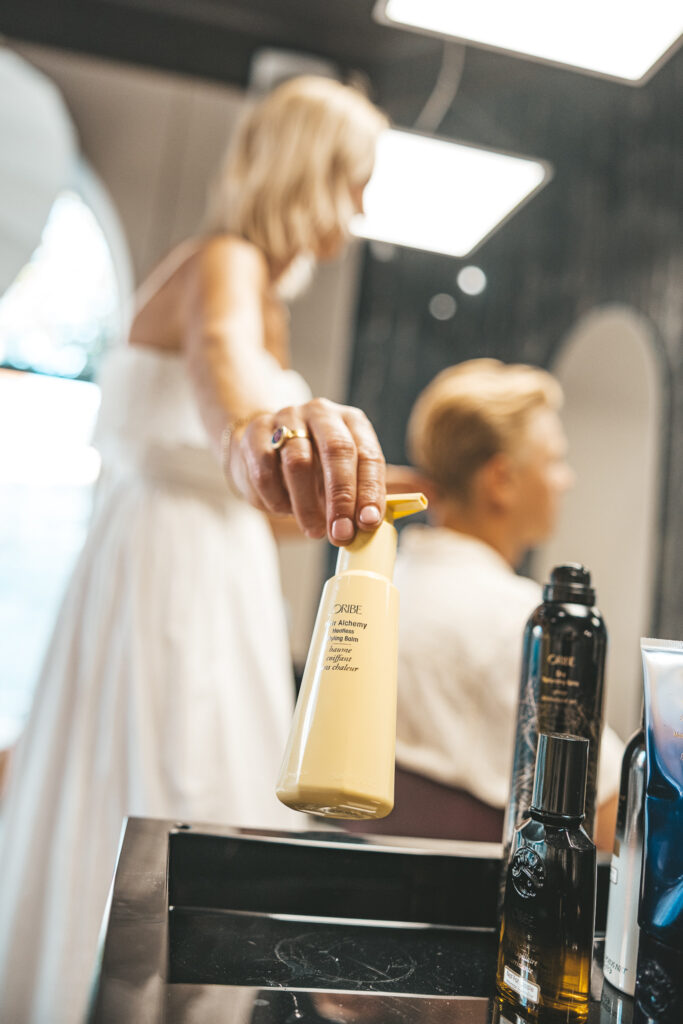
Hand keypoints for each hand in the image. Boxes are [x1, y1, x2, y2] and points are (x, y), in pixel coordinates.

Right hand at [227, 399, 385, 544]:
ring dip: (307, 505)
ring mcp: (287, 418)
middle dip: (341, 497)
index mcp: (352, 422)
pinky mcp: (256, 433)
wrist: (262, 446)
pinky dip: (277, 499)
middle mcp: (322, 414)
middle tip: (341, 532)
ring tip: (314, 530)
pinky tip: (284, 509)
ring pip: (298, 463)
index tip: (368, 522)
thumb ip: (355, 498)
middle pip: (336, 450)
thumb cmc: (313, 466)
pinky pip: (265, 472)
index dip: (370, 491)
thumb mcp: (340, 476)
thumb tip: (364, 526)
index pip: (368, 455)